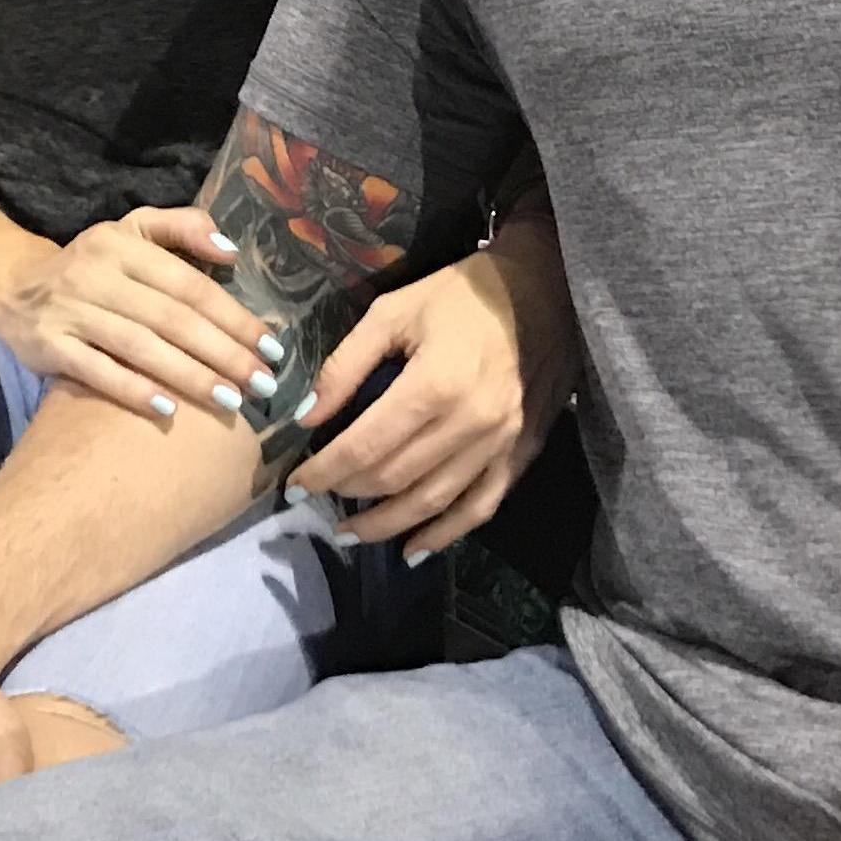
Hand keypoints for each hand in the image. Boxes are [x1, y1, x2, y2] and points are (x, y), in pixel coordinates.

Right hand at [0, 205, 276, 421]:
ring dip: (189, 376)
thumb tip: (230, 250)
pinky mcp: (50, 346)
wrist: (13, 287)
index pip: (189, 285)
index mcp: (124, 245)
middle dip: (223, 353)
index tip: (270, 346)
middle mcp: (98, 275)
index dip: (232, 316)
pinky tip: (169, 410)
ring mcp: (72, 311)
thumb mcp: (132, 230)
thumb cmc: (91, 263)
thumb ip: (182, 227)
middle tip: (262, 382)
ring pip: (140, 346)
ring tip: (230, 401)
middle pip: (171, 318)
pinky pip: (97, 370)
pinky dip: (133, 390)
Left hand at [291, 245, 556, 558]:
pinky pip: (480, 507)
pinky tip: (413, 549)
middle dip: (347, 494)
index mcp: (433, 384)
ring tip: (351, 533)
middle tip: (317, 501)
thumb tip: (308, 417)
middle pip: (395, 478)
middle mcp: (469, 423)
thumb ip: (346, 365)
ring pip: (433, 503)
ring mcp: (500, 444)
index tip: (295, 485)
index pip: (365, 446)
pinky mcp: (521, 452)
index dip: (324, 472)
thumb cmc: (463, 294)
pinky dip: (445, 535)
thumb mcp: (394, 311)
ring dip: (386, 525)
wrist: (546, 290)